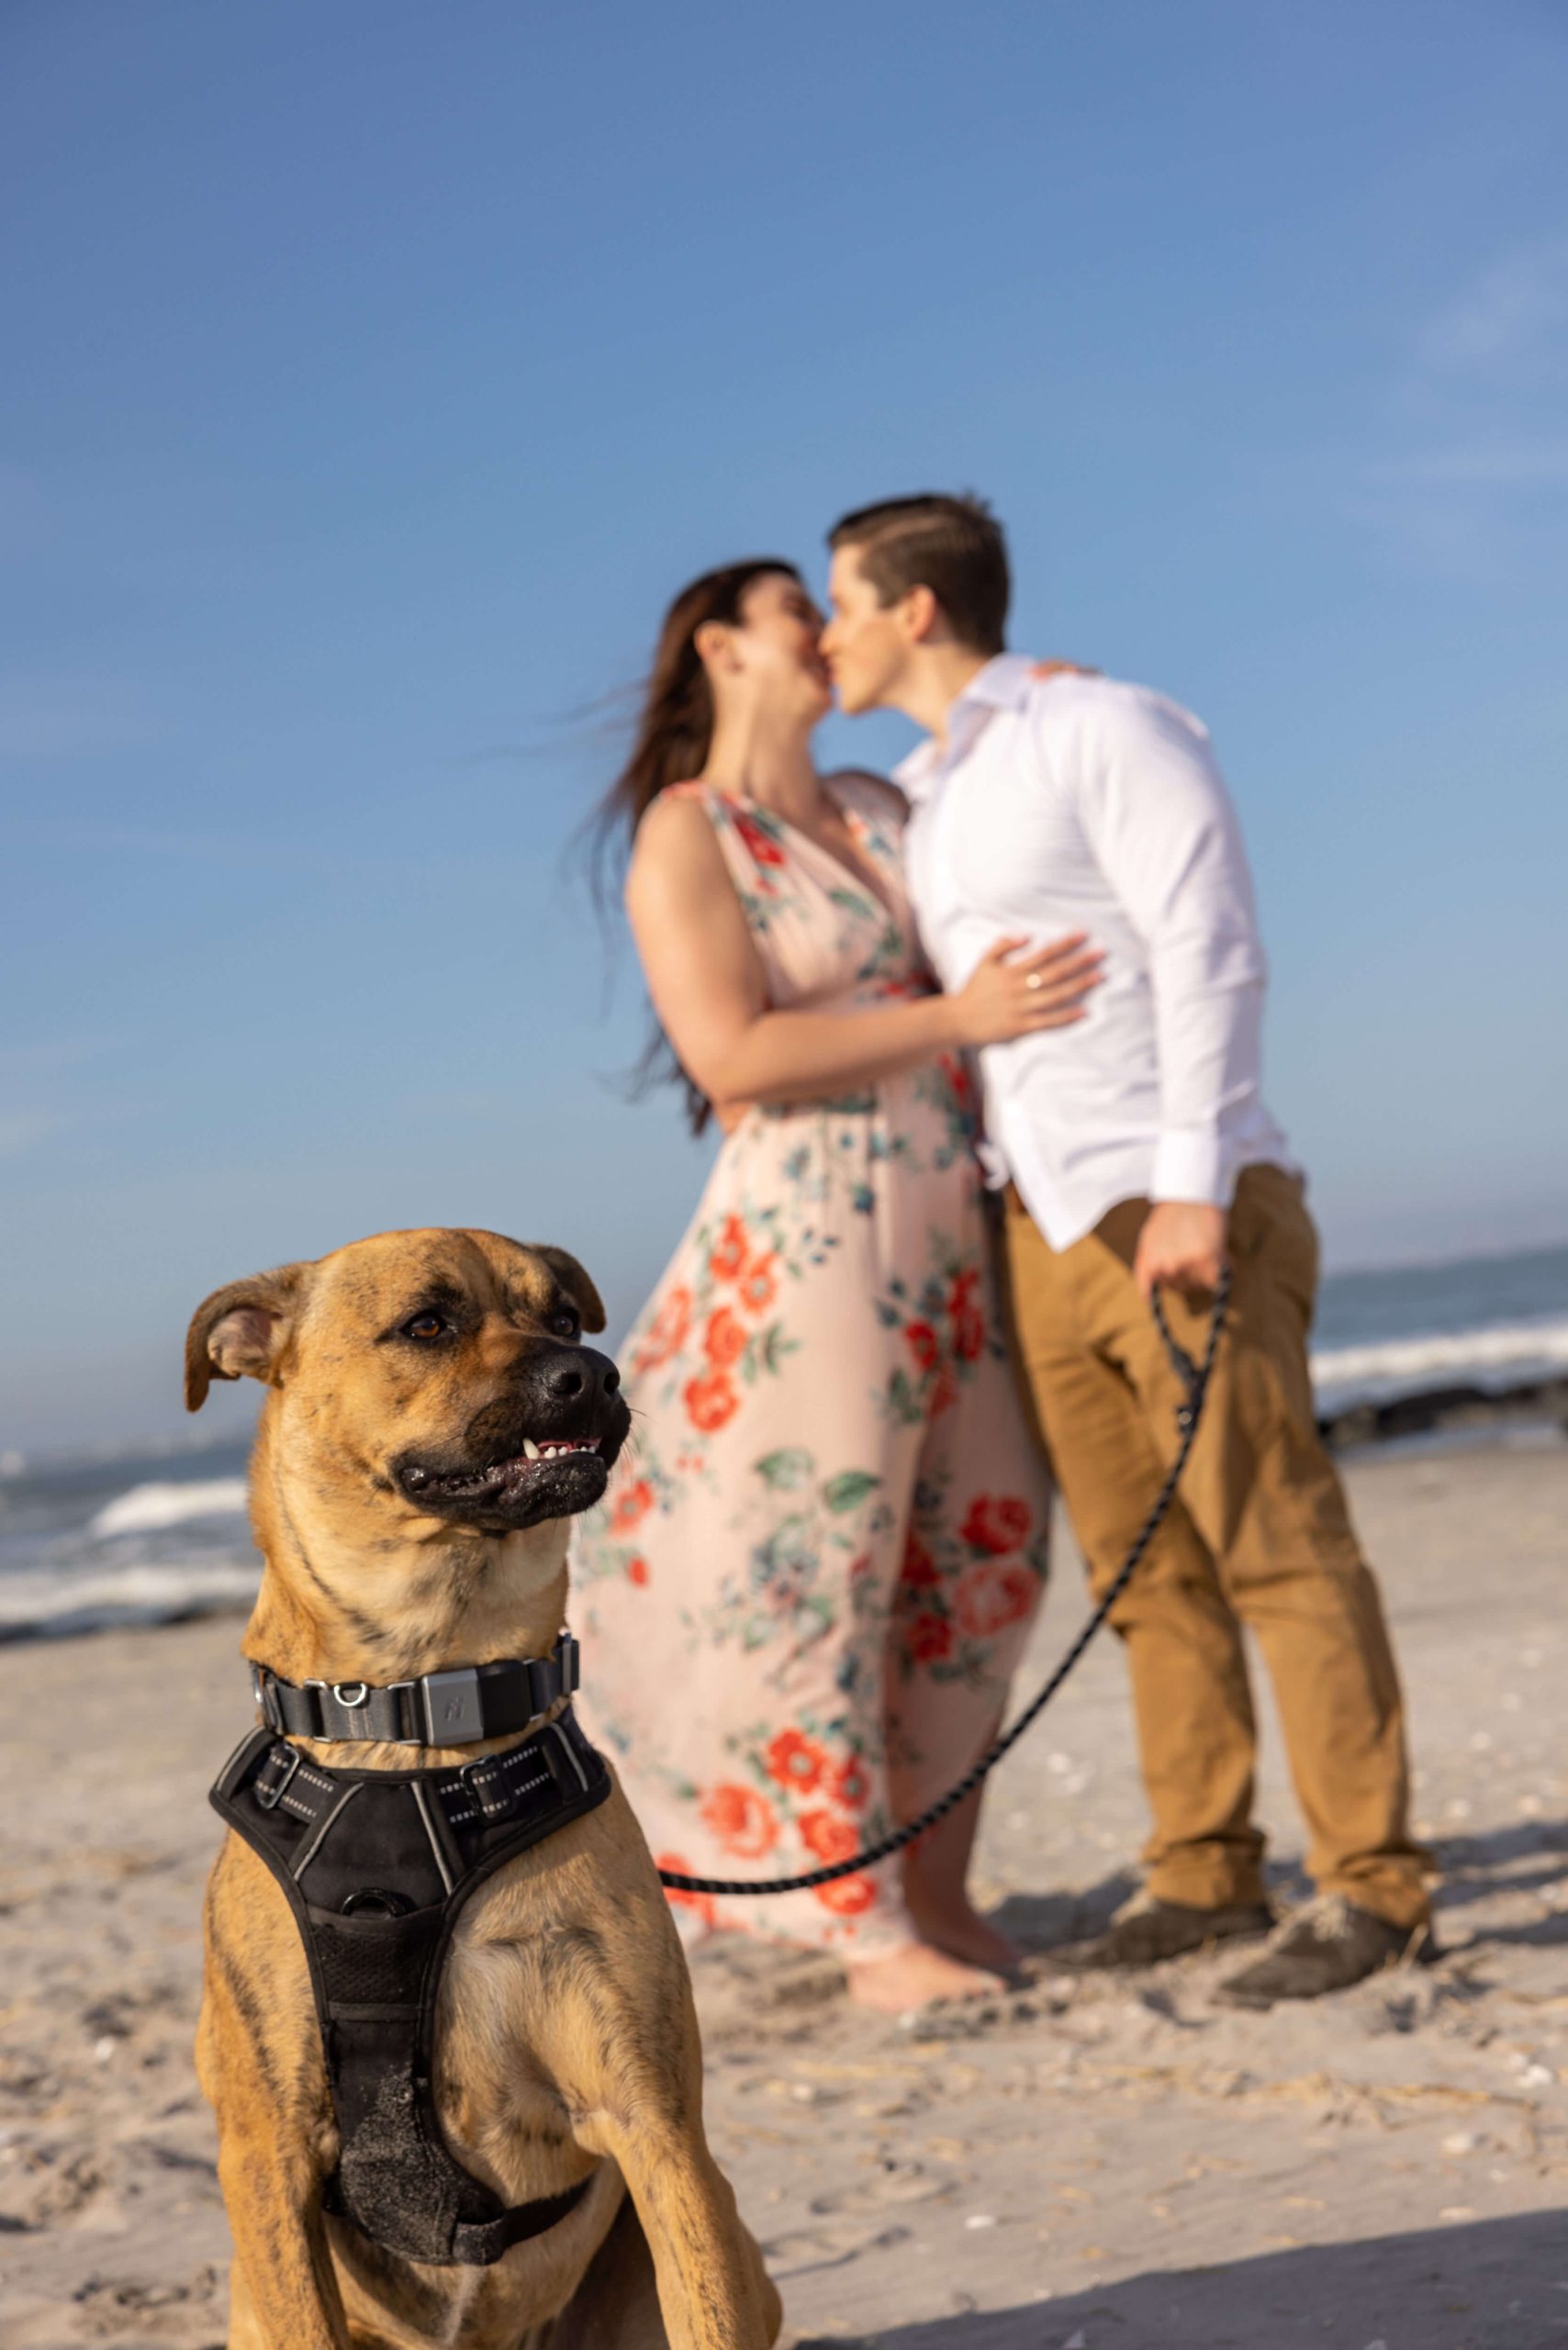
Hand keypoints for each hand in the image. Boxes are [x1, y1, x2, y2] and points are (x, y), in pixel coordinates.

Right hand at [948, 932, 1103, 1048]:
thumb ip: (1003, 945)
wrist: (957, 1020)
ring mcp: (1021, 1009)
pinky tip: (1084, 1011)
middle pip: (1055, 973)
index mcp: (1012, 971)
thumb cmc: (974, 990)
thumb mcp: (984, 962)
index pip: (1044, 954)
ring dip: (1079, 986)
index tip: (1084, 934)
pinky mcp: (1021, 1027)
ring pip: (1055, 995)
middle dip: (1080, 962)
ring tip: (1099, 976)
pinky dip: (1066, 1017)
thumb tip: (1027, 934)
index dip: (1065, 944)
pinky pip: (1048, 1021)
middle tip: (1102, 953)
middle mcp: (1019, 988)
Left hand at [1133, 1202, 1229, 1303]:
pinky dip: (1224, 1269)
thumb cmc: (1172, 1212)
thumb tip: (1150, 1291)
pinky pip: (1218, 1280)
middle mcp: (1164, 1267)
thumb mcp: (1149, 1237)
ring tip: (1207, 1245)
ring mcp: (1185, 1265)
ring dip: (1207, 1271)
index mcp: (1147, 1262)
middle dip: (1190, 1274)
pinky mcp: (1207, 1260)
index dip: (1158, 1293)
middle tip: (1194, 1249)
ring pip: (1201, 1283)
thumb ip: (1148, 1263)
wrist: (1191, 1191)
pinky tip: (1223, 1252)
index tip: (1165, 1294)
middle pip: (1181, 1287)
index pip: (1148, 1292)